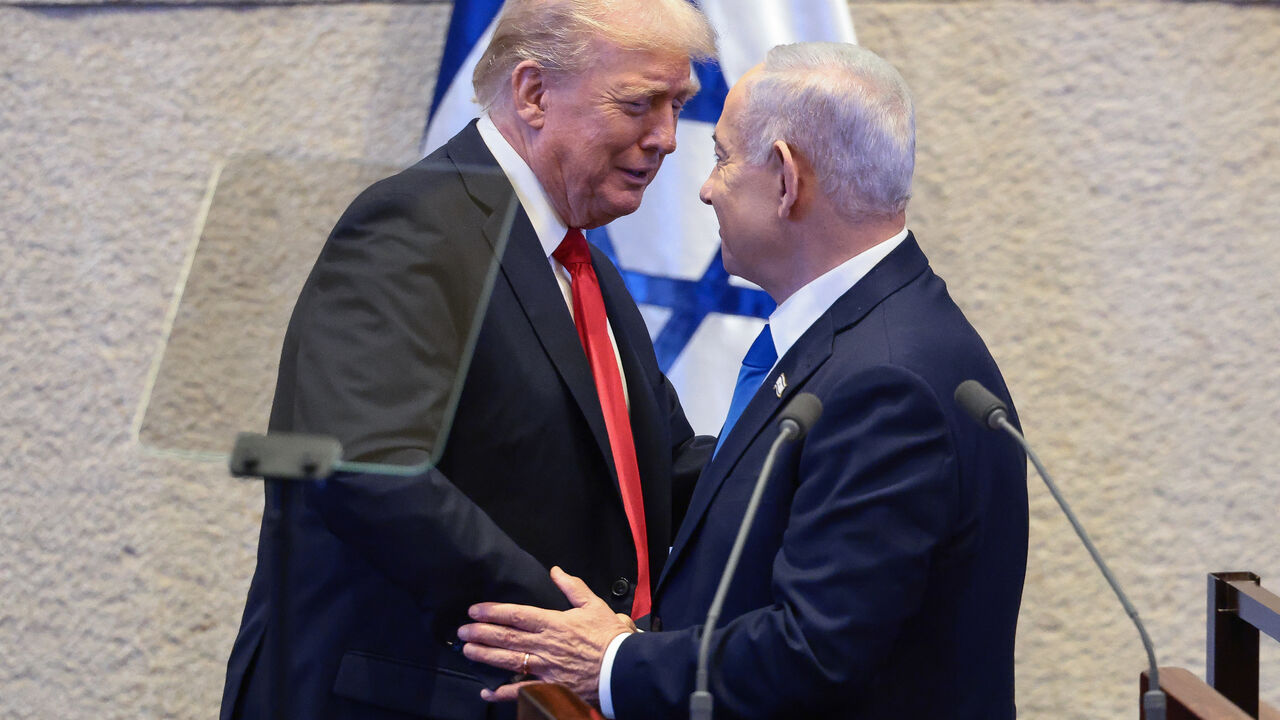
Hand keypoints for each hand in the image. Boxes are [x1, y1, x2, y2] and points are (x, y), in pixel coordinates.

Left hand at [459, 566, 634, 703]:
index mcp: (553, 623)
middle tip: (461, 632)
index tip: (475, 610)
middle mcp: (544, 645)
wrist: (622, 670)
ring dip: (485, 656)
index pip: (516, 615)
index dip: (493, 612)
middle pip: (506, 638)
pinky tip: (486, 691)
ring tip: (467, 652)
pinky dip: (502, 692)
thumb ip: (573, 587)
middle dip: (481, 634)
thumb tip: (556, 571)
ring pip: (508, 661)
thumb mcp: (594, 605)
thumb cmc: (610, 638)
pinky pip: (521, 691)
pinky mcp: (550, 686)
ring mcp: (545, 668)